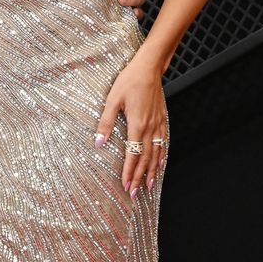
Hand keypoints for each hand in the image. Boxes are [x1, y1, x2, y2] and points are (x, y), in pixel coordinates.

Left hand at [94, 57, 166, 197]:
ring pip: (157, 153)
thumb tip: (99, 143)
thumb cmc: (129, 81)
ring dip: (152, 171)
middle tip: (134, 193)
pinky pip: (163, 142)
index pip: (133, 155)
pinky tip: (160, 163)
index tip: (126, 186)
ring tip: (148, 186)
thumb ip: (106, 122)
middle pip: (146, 158)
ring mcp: (158, 124)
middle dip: (139, 177)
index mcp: (137, 124)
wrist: (148, 68)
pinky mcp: (162, 119)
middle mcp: (150, 127)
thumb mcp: (112, 100)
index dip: (129, 172)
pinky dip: (162, 156)